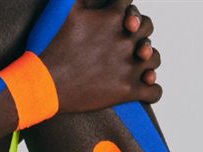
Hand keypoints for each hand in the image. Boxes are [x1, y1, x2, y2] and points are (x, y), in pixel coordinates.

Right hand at [41, 0, 162, 112]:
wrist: (47, 83)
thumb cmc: (54, 46)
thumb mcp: (68, 9)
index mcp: (112, 17)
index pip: (130, 4)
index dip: (126, 9)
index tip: (120, 17)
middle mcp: (126, 40)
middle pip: (147, 28)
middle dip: (140, 31)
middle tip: (129, 39)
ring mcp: (129, 67)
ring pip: (155, 59)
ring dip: (148, 60)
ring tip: (139, 63)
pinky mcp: (129, 91)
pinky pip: (155, 92)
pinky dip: (152, 90)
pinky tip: (143, 87)